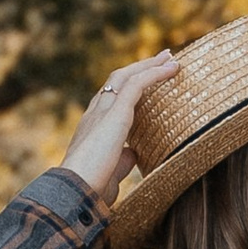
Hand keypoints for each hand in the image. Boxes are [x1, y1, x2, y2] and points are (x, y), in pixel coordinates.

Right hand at [60, 52, 176, 207]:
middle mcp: (95, 113)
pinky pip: (137, 84)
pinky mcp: (115, 113)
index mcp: (93, 127)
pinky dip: (155, 73)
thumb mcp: (111, 171)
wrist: (76, 190)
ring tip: (170, 58)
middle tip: (162, 59)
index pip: (111, 99)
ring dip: (150, 65)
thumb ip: (122, 160)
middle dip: (140, 68)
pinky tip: (172, 69)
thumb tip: (133, 153)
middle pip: (118, 81)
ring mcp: (103, 111)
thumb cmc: (91, 188)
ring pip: (127, 77)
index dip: (129, 87)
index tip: (146, 80)